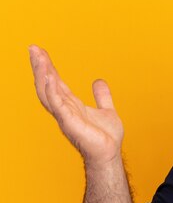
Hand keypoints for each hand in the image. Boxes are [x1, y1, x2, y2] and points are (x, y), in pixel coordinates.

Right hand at [29, 45, 123, 165]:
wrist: (109, 154)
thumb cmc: (105, 138)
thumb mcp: (107, 110)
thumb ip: (102, 96)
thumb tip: (98, 81)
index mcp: (71, 105)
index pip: (55, 82)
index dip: (48, 67)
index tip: (39, 51)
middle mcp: (65, 109)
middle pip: (47, 85)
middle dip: (40, 67)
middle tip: (33, 48)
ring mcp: (66, 116)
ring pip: (49, 93)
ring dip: (43, 75)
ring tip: (39, 58)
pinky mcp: (71, 123)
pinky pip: (58, 105)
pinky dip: (53, 92)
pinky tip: (50, 78)